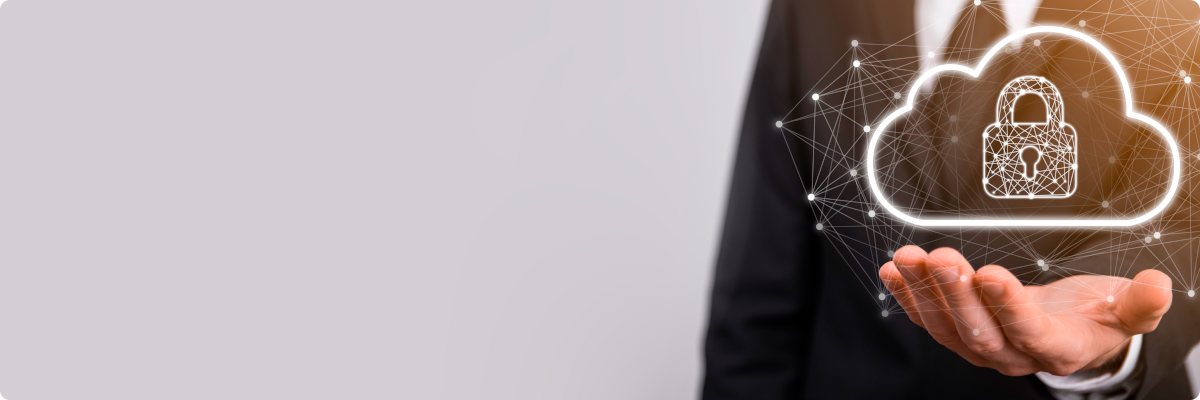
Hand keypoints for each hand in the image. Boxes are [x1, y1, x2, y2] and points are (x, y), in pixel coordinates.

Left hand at [878, 245, 1172, 375]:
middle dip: (956, 293)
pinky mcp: (958, 334)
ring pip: (946, 325)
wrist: (1072, 331)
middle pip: (979, 330)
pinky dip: (908, 296)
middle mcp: (1013, 354)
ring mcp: (982, 347)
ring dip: (924, 290)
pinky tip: (894, 271)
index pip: (1029, 331)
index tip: (990, 274)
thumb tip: (1156, 286)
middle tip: (941, 257)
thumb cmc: (1096, 316)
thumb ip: (1141, 303)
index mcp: (1057, 348)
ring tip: (909, 257)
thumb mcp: (1128, 310)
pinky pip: (927, 319)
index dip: (1008, 305)